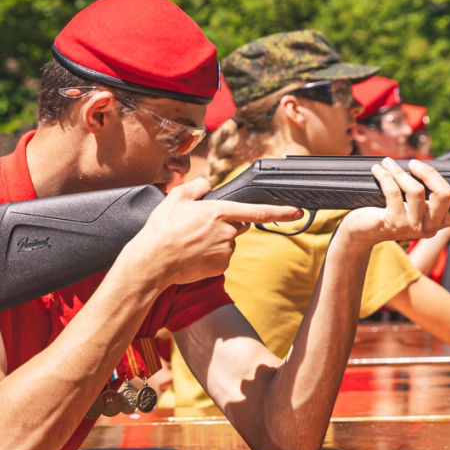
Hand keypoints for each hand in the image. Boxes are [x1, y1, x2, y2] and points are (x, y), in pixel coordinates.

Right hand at [120, 178, 301, 289]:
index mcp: (220, 212)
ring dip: (217, 240)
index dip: (281, 212)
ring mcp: (226, 251)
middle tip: (199, 228)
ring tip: (192, 242)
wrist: (152, 262)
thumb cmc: (162, 229)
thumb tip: (208, 184)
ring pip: (229, 241)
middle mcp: (227, 231)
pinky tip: (195, 254)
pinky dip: (212, 256)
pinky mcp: (221, 266)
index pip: (258, 212)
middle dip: (225, 224)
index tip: (297, 211)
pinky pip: (223, 257)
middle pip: (239, 224)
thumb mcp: (175, 198)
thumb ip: (196, 186)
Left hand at [339, 158, 449, 245]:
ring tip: (387, 163)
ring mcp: (413, 227)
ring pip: (416, 189)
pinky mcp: (393, 223)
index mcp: (440, 222)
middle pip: (445, 194)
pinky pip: (393, 191)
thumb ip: (427, 191)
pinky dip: (385, 175)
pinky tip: (378, 169)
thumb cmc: (389, 211)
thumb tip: (429, 167)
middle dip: (430, 172)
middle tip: (415, 163)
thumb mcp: (413, 204)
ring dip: (399, 170)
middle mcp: (431, 228)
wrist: (361, 232)